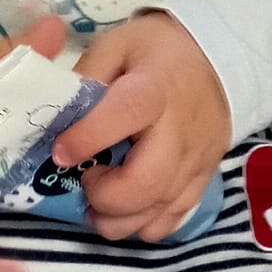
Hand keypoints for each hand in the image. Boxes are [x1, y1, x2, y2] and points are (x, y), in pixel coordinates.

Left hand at [53, 12, 230, 242]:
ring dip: (120, 220)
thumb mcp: (114, 46)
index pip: (125, 114)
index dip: (88, 139)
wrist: (215, 56)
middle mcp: (181, 128)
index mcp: (154, 87)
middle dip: (105, 197)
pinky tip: (127, 208)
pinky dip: (145, 224)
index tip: (61, 153)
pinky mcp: (206, 177)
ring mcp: (198, 157)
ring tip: (99, 203)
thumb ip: (83, 80)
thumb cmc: (154, 51)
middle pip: (148, 181)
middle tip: (86, 183)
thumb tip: (56, 121)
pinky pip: (176, 218)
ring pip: (160, 210)